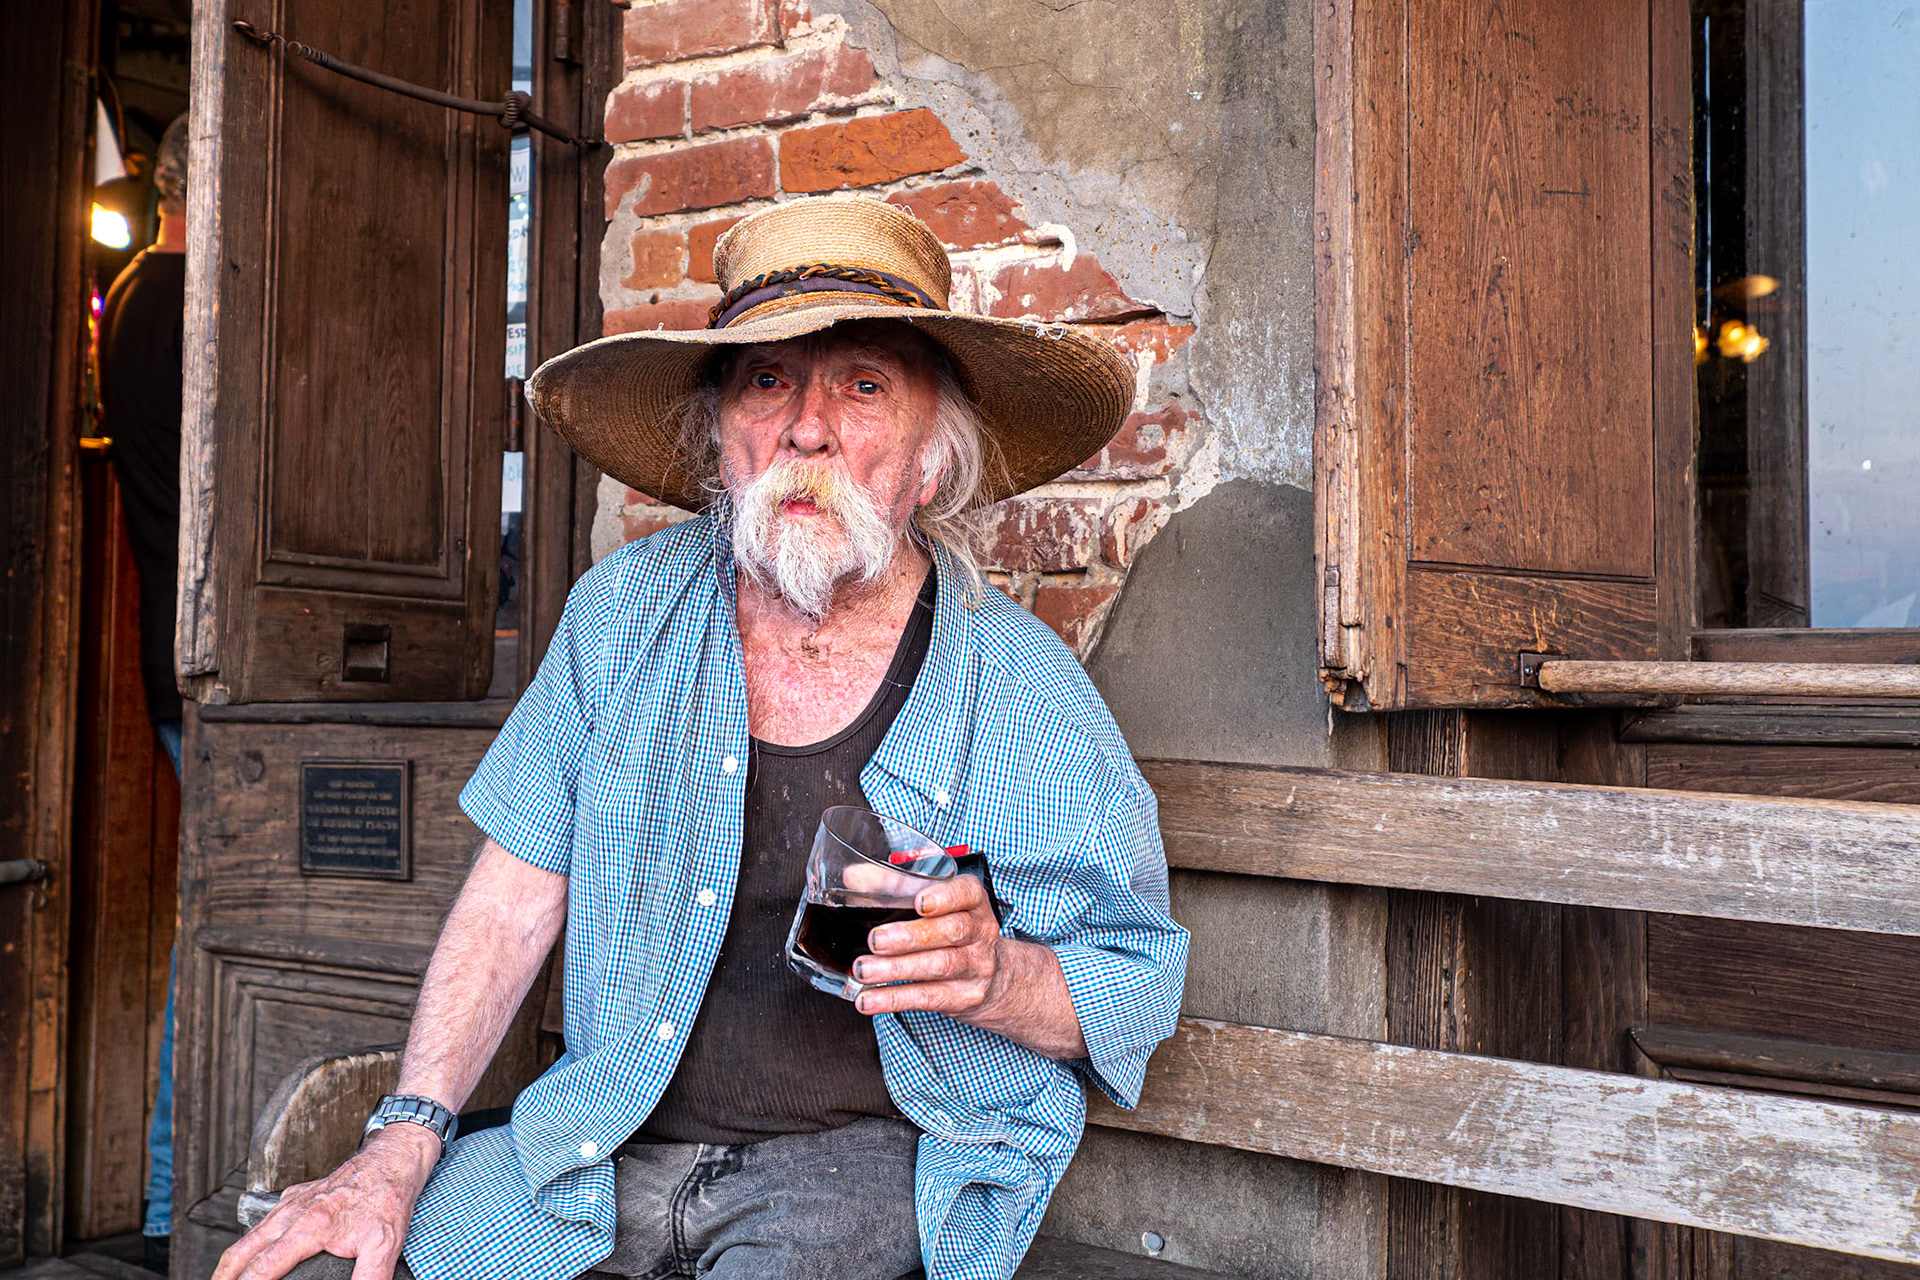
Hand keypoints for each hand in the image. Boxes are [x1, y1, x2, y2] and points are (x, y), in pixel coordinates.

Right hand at [212, 1123, 441, 1279]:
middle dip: (225, 1276)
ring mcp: (293, 1201)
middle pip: (243, 1252)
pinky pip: (267, 1218)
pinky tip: (256, 1247)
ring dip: (234, 1260)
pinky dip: (252, 1237)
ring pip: (251, 1233)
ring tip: (227, 1279)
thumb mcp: (384, 1246)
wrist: (395, 1157)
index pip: (261, 1269)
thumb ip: (367, 1279)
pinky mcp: (300, 1193)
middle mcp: (293, 1213)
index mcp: (307, 1228)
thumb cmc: (389, 1196)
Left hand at [850, 874, 1003, 1019]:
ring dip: (896, 969)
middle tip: (876, 940)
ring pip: (939, 966)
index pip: (966, 893)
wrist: (996, 978)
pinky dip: (894, 998)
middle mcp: (979, 932)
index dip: (945, 897)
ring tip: (864, 970)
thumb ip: (895, 886)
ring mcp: (976, 967)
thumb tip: (855, 876)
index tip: (920, 901)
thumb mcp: (935, 903)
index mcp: (972, 901)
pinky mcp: (963, 997)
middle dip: (911, 936)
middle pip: (952, 931)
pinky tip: (869, 999)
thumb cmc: (953, 930)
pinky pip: (927, 998)